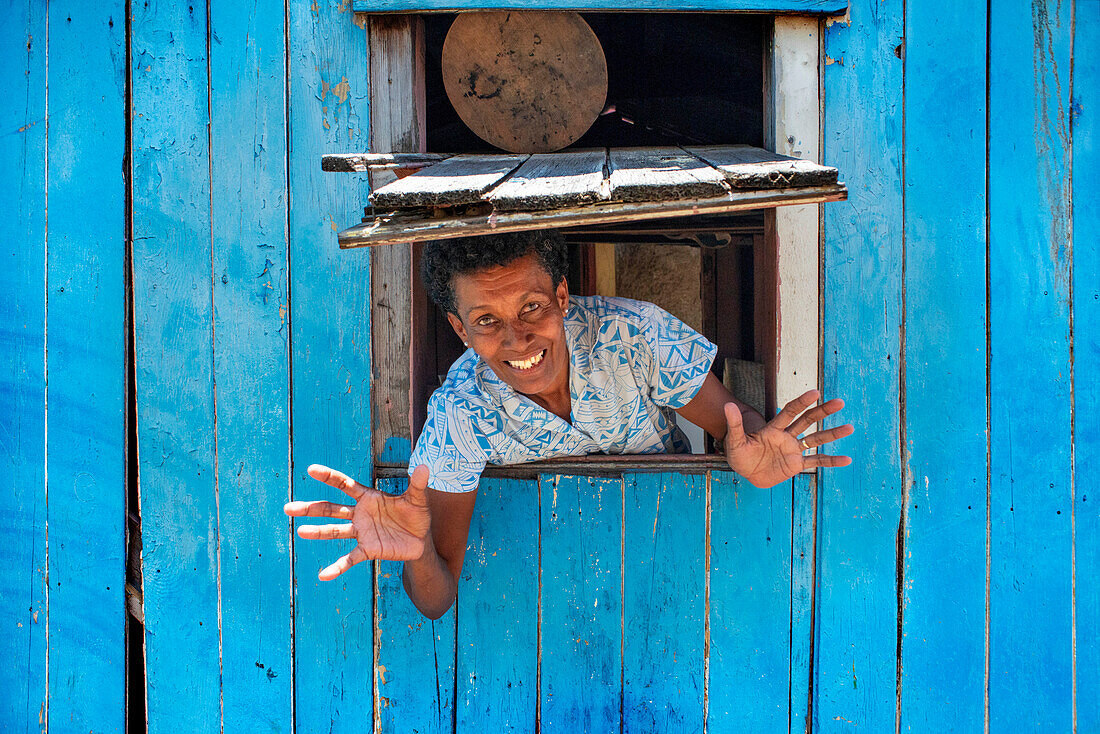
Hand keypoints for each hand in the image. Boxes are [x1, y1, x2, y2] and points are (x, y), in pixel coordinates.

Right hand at [284, 464, 431, 579]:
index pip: (345, 484)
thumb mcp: (418, 499)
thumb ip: (419, 483)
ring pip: (335, 531)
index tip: (311, 469)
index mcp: (369, 498)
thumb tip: (427, 466)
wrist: (421, 540)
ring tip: (301, 532)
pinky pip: (349, 559)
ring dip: (318, 532)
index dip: (329, 477)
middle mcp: (360, 514)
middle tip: (288, 508)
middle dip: (311, 508)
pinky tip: (323, 575)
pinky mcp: (368, 549)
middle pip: (331, 509)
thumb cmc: (416, 515)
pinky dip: (337, 567)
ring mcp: (362, 532)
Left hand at [722, 389, 852, 487]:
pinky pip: (816, 461)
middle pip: (807, 421)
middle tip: (839, 402)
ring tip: (850, 427)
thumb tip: (727, 405)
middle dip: (823, 412)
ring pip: (816, 439)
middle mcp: (786, 436)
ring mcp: (793, 450)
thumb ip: (734, 424)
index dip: (802, 402)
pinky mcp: (796, 464)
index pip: (790, 412)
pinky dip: (830, 461)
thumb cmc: (738, 454)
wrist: (744, 471)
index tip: (815, 393)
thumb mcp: (734, 440)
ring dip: (832, 434)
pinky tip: (846, 459)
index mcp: (773, 429)